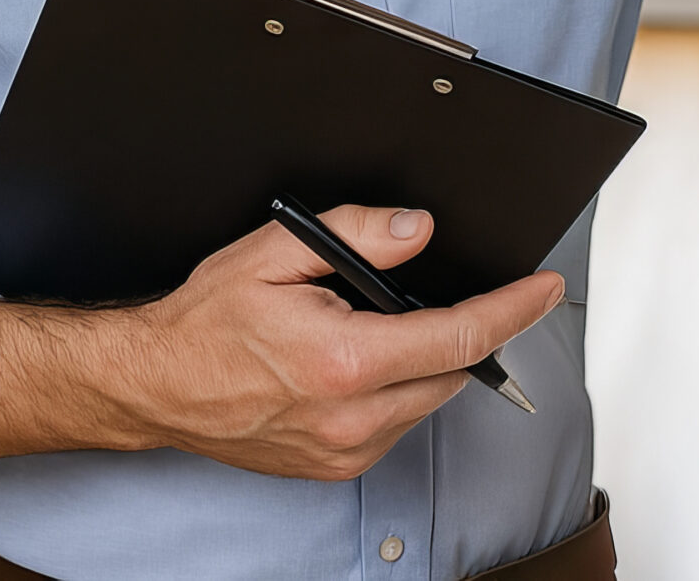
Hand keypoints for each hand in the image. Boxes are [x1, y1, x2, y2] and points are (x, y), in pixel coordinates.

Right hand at [103, 205, 561, 478]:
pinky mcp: (337, 469)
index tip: (544, 288)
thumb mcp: (274, 251)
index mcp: (344, 361)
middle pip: (453, 373)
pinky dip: (399, 391)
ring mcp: (345, 451)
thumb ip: (355, 235)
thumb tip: (418, 231)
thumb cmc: (205, 321)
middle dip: (465, 332)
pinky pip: (398, 424)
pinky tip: (363, 364)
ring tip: (380, 327)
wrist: (154, 385)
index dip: (513, 309)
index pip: (459, 337)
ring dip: (427, 364)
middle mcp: (352, 417)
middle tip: (446, 294)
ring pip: (428, 401)